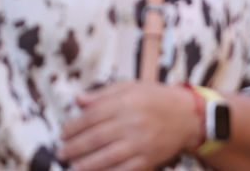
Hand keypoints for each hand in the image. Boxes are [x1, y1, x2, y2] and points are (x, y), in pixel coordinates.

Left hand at [61, 82, 200, 170]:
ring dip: (88, 163)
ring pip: (109, 156)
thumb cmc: (154, 97)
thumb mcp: (129, 87)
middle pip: (96, 138)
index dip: (74, 127)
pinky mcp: (150, 158)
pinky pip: (127, 169)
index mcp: (124, 103)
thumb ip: (102, 94)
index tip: (62, 134)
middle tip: (62, 152)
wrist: (187, 115)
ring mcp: (141, 143)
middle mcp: (131, 123)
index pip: (91, 117)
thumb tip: (77, 99)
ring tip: (74, 166)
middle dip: (75, 147)